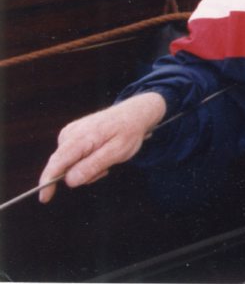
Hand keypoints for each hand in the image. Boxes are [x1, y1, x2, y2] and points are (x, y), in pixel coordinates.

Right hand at [38, 92, 166, 202]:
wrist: (133, 113)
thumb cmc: (128, 132)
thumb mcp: (117, 152)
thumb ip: (93, 166)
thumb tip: (69, 181)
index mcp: (80, 137)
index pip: (57, 163)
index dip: (48, 182)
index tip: (44, 198)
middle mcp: (69, 134)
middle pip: (63, 167)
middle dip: (82, 175)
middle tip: (105, 169)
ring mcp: (68, 134)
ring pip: (69, 165)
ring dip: (86, 168)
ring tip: (106, 157)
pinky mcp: (70, 136)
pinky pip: (71, 158)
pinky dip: (85, 161)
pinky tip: (99, 153)